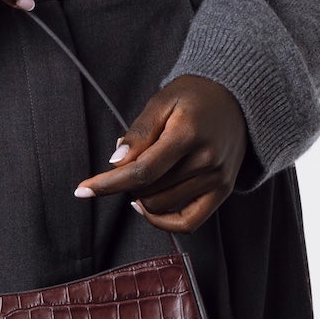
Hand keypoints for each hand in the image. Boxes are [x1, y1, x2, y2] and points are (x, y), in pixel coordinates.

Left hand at [73, 74, 250, 232]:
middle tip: (125, 163)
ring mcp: (217, 179)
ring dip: (141, 197)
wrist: (236, 98)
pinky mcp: (223, 191)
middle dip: (125, 183)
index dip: (108, 183)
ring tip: (140, 176)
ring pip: (162, 206)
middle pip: (149, 190)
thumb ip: (139, 132)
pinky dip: (162, 221)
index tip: (82, 189)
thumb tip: (116, 162)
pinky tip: (147, 207)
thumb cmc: (194, 96)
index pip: (141, 171)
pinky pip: (189, 222)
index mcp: (188, 133)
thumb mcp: (162, 101)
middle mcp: (206, 160)